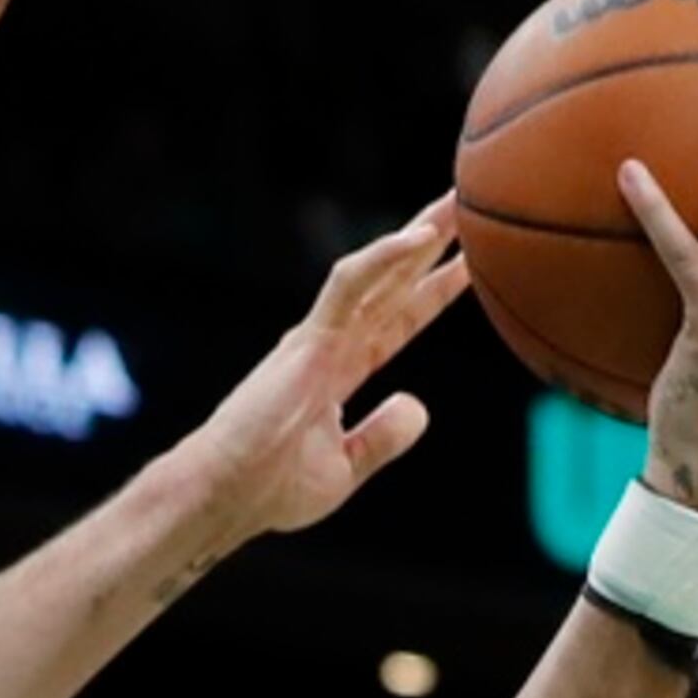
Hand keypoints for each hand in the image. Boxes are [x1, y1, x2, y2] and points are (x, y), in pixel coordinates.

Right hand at [168, 194, 474, 536]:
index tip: (471, 265)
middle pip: (392, 283)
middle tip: (468, 203)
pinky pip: (350, 285)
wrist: (226, 495)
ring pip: (376, 272)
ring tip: (455, 203)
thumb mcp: (346, 467)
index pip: (398, 321)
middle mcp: (329, 344)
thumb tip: (417, 407)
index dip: (434, 293)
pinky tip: (420, 238)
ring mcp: (319, 337)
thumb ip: (383, 437)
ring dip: (417, 236)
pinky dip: (384, 258)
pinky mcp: (308, 338)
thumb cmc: (269, 488)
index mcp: (338, 370)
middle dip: (430, 245)